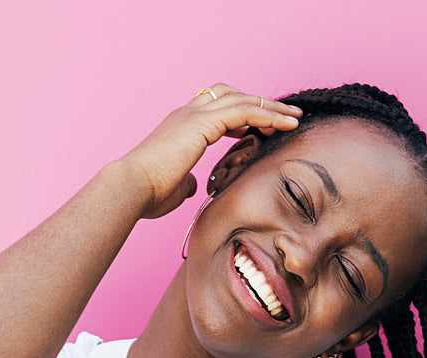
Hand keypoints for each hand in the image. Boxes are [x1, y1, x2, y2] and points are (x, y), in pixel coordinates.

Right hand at [113, 83, 301, 219]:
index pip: (216, 107)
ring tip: (296, 117)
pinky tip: (286, 124)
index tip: (263, 126)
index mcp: (180, 125)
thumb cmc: (147, 193)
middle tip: (287, 115)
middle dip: (261, 104)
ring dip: (272, 108)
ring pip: (243, 100)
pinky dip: (268, 115)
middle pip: (233, 95)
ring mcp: (194, 114)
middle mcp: (187, 113)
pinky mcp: (202, 122)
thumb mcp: (174, 187)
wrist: (131, 188)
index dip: (242, 113)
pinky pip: (245, 111)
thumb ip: (186, 181)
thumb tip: (192, 185)